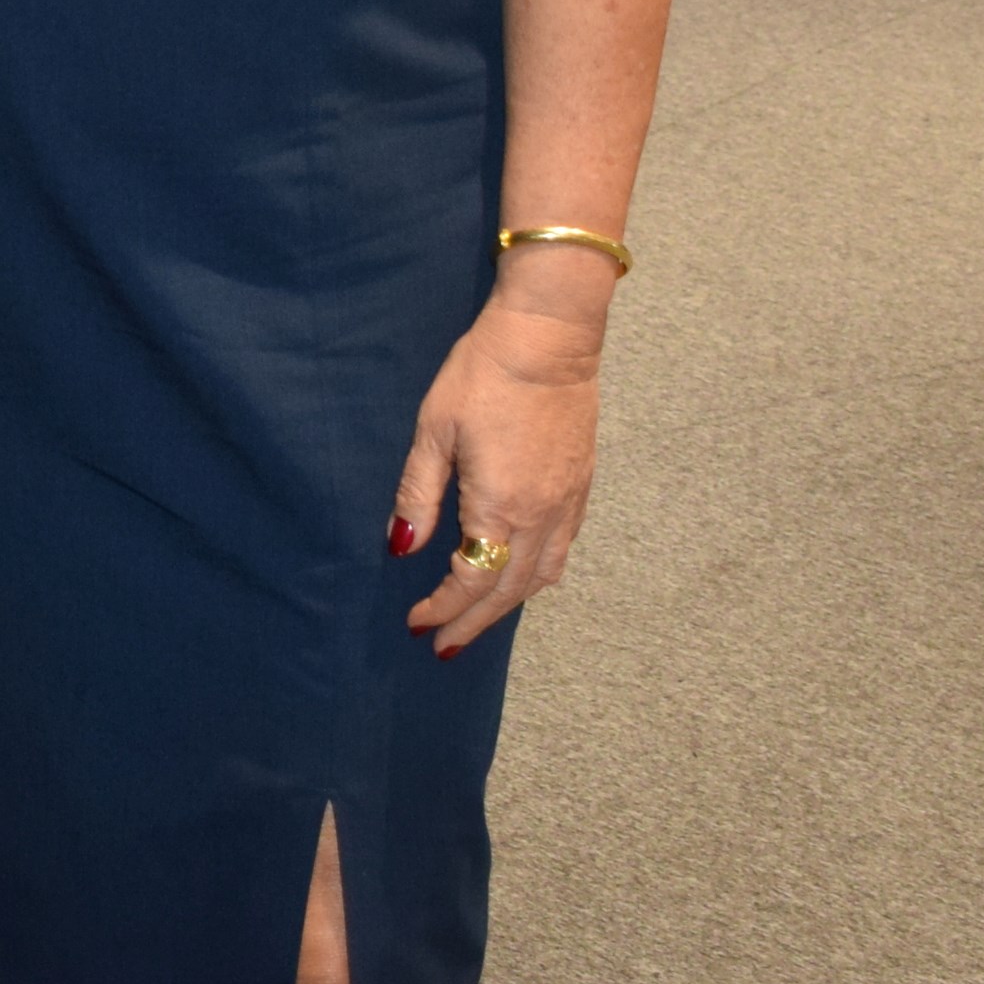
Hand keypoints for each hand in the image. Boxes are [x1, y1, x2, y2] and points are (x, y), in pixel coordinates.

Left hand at [388, 289, 605, 656]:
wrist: (548, 338)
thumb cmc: (483, 375)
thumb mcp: (434, 430)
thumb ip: (417, 494)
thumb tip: (401, 548)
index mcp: (500, 507)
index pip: (470, 580)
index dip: (443, 608)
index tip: (417, 623)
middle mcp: (542, 516)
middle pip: (509, 592)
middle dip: (473, 623)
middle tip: (445, 645)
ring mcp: (568, 504)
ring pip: (542, 578)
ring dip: (508, 606)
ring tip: (478, 621)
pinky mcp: (582, 488)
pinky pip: (562, 552)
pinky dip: (537, 578)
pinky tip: (520, 577)